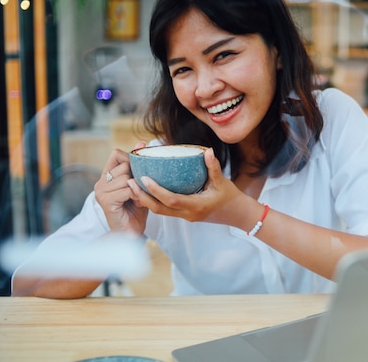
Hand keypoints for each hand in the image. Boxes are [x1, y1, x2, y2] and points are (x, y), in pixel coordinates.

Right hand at [94, 142, 148, 234]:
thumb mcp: (139, 184)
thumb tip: (142, 143)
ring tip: (137, 198)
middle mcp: (100, 182)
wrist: (131, 233)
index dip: (130, 158)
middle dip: (137, 176)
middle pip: (124, 165)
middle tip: (139, 190)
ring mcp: (101, 192)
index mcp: (106, 176)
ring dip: (138, 188)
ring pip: (126, 177)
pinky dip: (136, 196)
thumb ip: (138, 165)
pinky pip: (127, 189)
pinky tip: (136, 203)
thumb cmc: (136, 210)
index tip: (139, 168)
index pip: (116, 154)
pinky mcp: (105, 201)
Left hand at [127, 148, 256, 228]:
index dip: (156, 190)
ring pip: (160, 211)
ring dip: (145, 200)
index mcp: (196, 206)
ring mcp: (185, 216)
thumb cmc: (231, 197)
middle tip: (129, 182)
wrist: (238, 214)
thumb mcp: (223, 182)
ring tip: (134, 185)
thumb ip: (213, 167)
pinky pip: (165, 210)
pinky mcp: (185, 215)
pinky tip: (147, 190)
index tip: (144, 178)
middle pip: (159, 209)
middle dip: (142, 197)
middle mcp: (188, 213)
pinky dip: (154, 201)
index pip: (171, 200)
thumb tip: (206, 150)